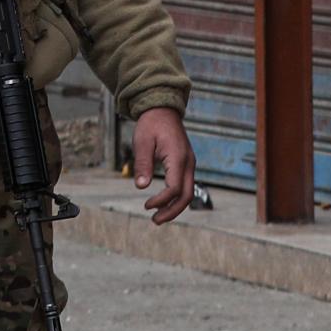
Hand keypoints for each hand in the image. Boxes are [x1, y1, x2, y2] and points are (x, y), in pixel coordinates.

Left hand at [133, 107, 196, 224]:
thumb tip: (140, 187)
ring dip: (175, 207)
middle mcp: (188, 163)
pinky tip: (163, 202)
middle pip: (187, 196)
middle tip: (155, 220)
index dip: (161, 200)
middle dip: (172, 211)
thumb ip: (143, 164)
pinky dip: (176, 197)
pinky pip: (185, 185)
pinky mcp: (186, 163)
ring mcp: (189, 163)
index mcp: (178, 158)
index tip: (146, 206)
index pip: (175, 188)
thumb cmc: (151, 124)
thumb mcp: (142, 142)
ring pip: (188, 192)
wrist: (162, 109)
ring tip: (158, 216)